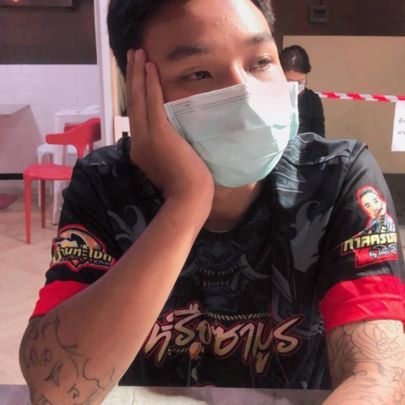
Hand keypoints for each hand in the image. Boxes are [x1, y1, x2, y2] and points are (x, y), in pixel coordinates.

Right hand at [126, 49, 213, 200]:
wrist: (188, 198)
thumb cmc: (185, 187)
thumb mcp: (169, 167)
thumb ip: (164, 151)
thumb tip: (169, 139)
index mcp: (140, 151)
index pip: (136, 117)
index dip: (135, 95)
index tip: (137, 78)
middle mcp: (138, 142)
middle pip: (133, 104)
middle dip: (132, 78)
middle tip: (132, 55)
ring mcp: (146, 138)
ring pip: (139, 99)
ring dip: (139, 74)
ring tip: (138, 53)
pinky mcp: (159, 134)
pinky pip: (152, 102)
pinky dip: (151, 84)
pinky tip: (151, 67)